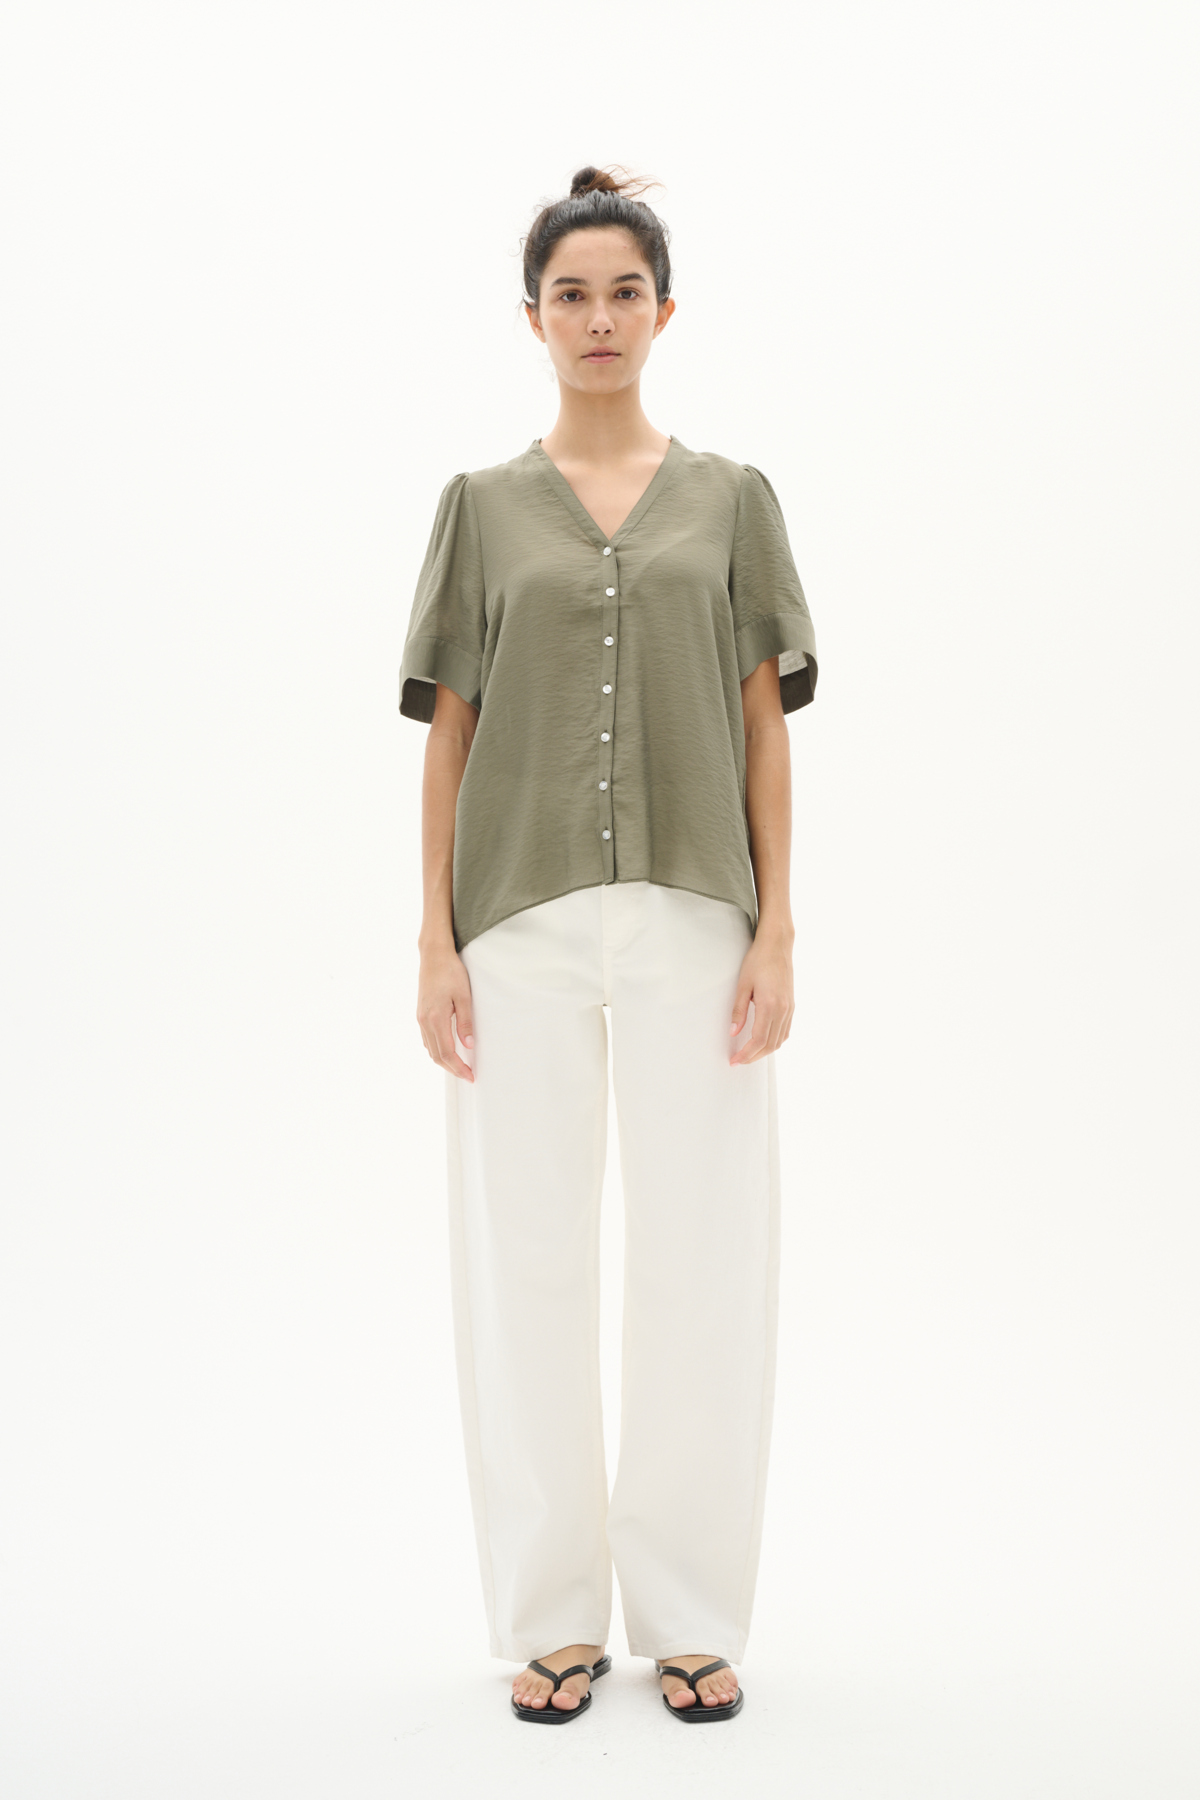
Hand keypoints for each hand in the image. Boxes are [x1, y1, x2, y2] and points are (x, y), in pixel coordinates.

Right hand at [417, 941, 474, 1080]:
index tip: (470, 1076)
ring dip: (444, 1061)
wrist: (434, 955)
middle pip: (436, 1056)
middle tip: (467, 1075)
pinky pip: (426, 1040)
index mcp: (435, 1018)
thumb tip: (468, 1046)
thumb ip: (465, 1022)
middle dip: (452, 1069)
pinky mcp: (420, 1014)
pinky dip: (437, 1050)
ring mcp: (420, 1018)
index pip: (446, 1053)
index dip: (458, 1068)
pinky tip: (447, 1050)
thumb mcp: (464, 996)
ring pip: (430, 1049)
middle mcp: (424, 1021)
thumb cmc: (451, 972)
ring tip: (459, 1066)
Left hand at [729, 931, 793, 1064]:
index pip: (758, 1040)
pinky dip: (775, 1041)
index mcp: (770, 1005)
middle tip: (739, 1060)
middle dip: (753, 1056)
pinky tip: (764, 1042)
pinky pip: (785, 1031)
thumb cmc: (758, 961)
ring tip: (749, 1054)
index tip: (735, 1060)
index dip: (746, 1054)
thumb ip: (738, 1011)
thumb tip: (733, 1032)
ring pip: (779, 1040)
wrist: (777, 946)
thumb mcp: (743, 985)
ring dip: (764, 1052)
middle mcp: (783, 1010)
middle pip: (769, 1044)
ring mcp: (789, 1009)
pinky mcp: (792, 1006)